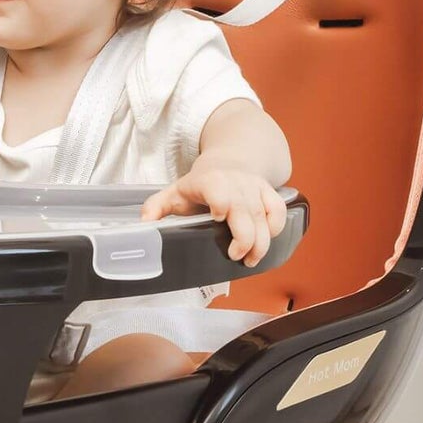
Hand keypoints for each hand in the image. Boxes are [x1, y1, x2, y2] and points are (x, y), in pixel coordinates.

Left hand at [141, 161, 287, 265]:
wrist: (229, 161)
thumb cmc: (200, 184)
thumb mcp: (174, 192)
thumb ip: (155, 208)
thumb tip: (143, 225)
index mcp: (210, 181)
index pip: (218, 190)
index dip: (221, 204)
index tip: (216, 219)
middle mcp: (236, 183)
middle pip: (246, 212)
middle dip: (245, 239)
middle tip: (236, 257)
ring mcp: (254, 188)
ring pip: (265, 216)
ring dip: (261, 243)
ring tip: (251, 261)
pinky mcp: (269, 193)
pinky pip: (279, 212)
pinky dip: (277, 229)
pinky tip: (266, 243)